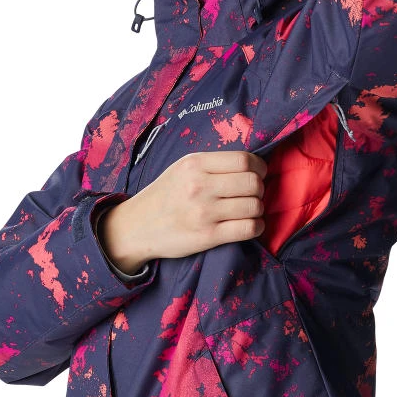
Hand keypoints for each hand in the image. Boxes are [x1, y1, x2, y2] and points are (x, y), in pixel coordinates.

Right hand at [99, 151, 266, 273]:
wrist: (136, 227)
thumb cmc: (165, 195)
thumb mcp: (182, 168)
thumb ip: (212, 164)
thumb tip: (252, 164)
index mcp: (194, 164)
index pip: (244, 160)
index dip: (259, 167)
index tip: (258, 174)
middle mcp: (199, 186)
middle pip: (253, 182)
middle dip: (259, 189)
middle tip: (253, 194)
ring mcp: (203, 212)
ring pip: (254, 206)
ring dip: (258, 209)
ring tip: (250, 210)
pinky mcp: (207, 236)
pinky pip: (248, 228)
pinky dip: (257, 226)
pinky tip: (250, 225)